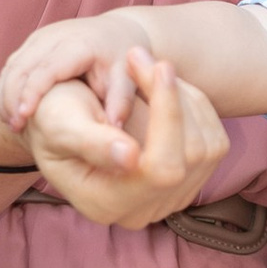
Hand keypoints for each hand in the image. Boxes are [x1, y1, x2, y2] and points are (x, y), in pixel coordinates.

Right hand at [0, 6, 160, 134]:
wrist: (117, 31)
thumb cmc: (121, 60)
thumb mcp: (127, 79)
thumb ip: (121, 103)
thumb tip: (113, 128)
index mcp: (78, 44)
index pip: (47, 68)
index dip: (32, 92)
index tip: (24, 117)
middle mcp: (55, 36)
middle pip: (22, 66)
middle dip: (12, 97)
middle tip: (14, 127)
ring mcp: (41, 37)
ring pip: (13, 65)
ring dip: (6, 94)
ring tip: (10, 123)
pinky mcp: (34, 42)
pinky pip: (13, 64)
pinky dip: (7, 87)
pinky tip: (9, 111)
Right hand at [25, 53, 229, 226]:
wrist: (61, 123)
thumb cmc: (52, 119)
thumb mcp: (58, 123)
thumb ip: (91, 142)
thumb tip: (131, 158)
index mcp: (107, 205)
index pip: (162, 168)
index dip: (167, 115)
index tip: (159, 65)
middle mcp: (144, 212)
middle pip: (193, 155)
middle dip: (172, 98)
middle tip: (141, 56)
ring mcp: (172, 199)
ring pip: (208, 144)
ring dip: (181, 97)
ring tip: (144, 70)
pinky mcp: (192, 180)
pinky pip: (214, 139)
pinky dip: (193, 104)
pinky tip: (162, 90)